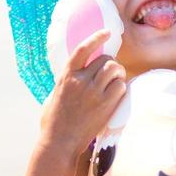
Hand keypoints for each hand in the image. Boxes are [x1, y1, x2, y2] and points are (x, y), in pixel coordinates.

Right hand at [41, 29, 126, 156]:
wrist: (59, 142)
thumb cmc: (53, 122)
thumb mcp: (54, 95)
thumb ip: (65, 82)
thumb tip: (73, 74)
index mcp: (66, 77)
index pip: (82, 50)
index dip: (96, 38)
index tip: (107, 33)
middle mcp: (80, 81)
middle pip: (105, 59)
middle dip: (111, 63)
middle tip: (112, 73)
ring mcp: (93, 93)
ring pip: (115, 70)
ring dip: (118, 73)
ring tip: (116, 81)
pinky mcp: (104, 105)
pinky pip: (121, 87)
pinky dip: (121, 88)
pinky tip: (117, 95)